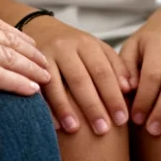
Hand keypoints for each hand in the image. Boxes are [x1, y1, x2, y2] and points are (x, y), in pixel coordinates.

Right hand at [23, 16, 132, 135]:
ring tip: (75, 130)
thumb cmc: (76, 48)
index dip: (113, 96)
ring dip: (66, 108)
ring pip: (56, 84)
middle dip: (92, 106)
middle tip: (103, 130)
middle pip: (81, 79)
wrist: (41, 29)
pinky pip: (38, 88)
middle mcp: (66, 47)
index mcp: (87, 44)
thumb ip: (115, 67)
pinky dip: (46, 107)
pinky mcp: (29, 65)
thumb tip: (130, 89)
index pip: (103, 72)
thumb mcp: (97, 50)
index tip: (122, 119)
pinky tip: (54, 124)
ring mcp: (45, 55)